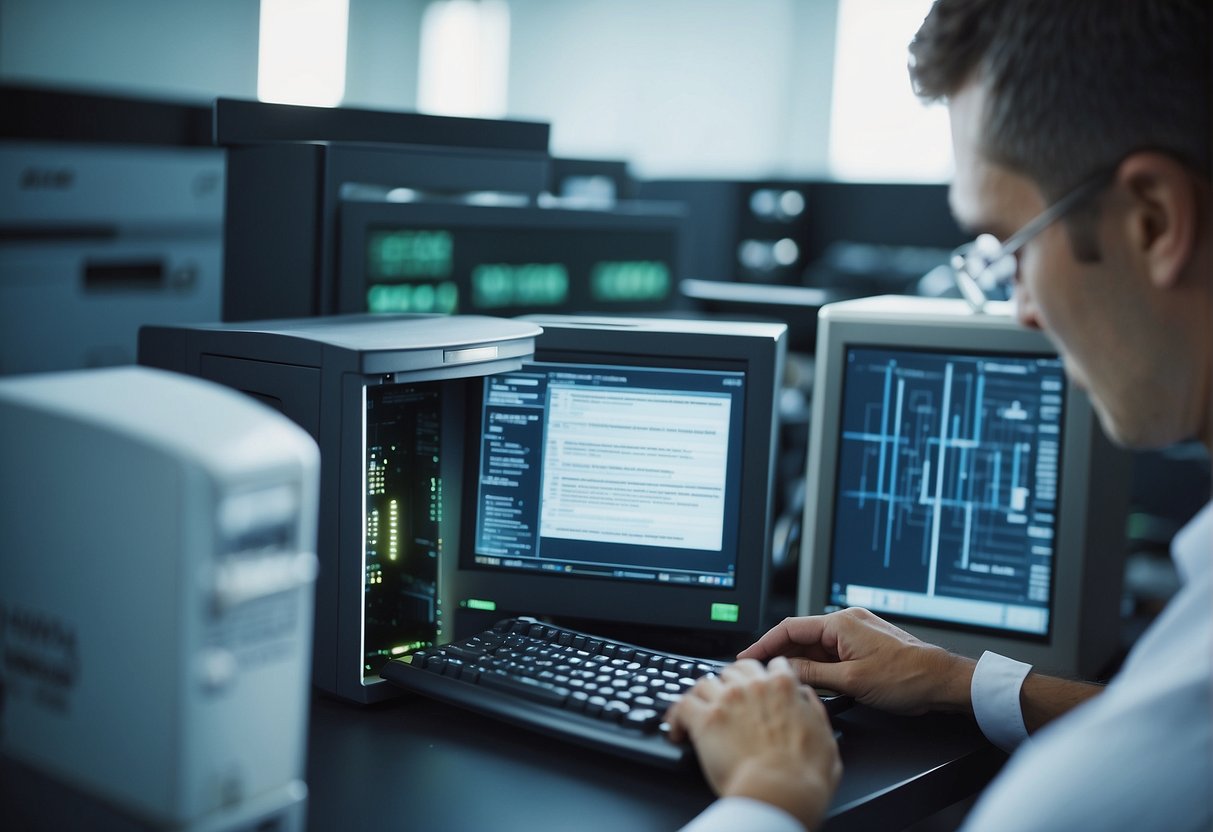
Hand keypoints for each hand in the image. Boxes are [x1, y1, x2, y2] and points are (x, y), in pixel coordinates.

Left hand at [666, 657, 840, 830]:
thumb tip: (804, 697)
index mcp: (783, 687)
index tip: (757, 687)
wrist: (781, 792)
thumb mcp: (825, 736)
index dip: (762, 676)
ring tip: (699, 714)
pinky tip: (677, 731)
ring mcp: (727, 700)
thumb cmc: (804, 774)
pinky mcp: (705, 719)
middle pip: (733, 669)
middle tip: (726, 702)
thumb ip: (813, 709)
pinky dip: (676, 717)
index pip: (769, 665)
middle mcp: (753, 686)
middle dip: (730, 683)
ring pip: (705, 682)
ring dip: (702, 698)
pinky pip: (681, 705)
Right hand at [738, 608, 974, 715]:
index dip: (764, 644)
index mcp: (840, 623)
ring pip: (815, 648)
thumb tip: (784, 671)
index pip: (790, 629)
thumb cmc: (906, 677)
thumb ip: (813, 674)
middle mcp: (846, 623)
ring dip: (798, 663)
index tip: (746, 657)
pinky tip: (808, 683)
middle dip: (778, 655)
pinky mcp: (863, 647)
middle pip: (800, 637)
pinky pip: (830, 654)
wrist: (942, 682)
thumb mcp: (851, 681)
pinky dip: (816, 667)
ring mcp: (856, 634)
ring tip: (780, 682)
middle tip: (758, 674)